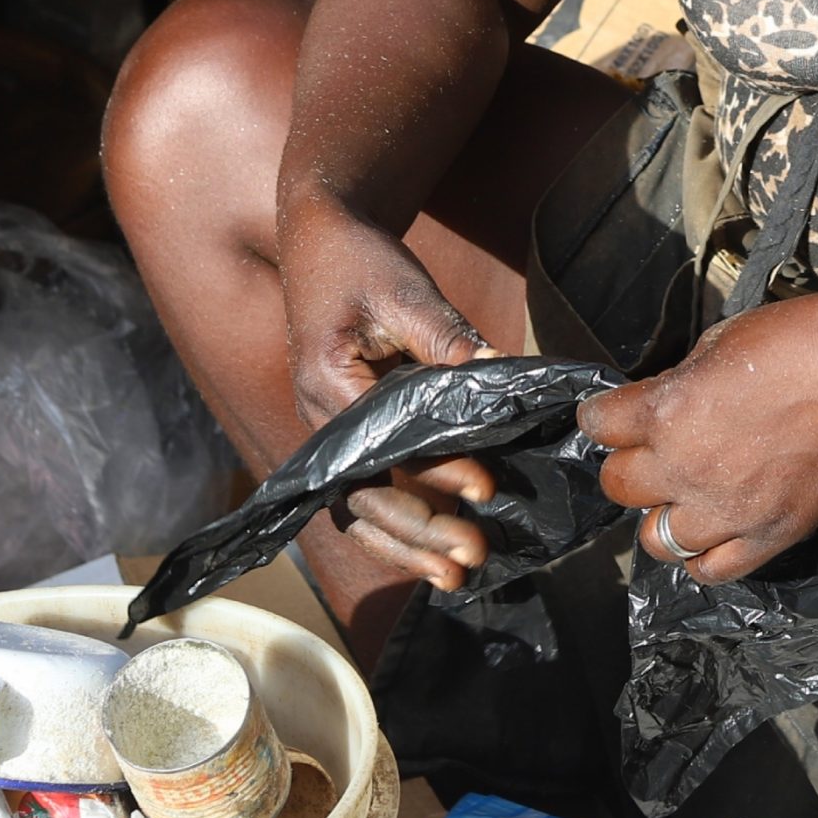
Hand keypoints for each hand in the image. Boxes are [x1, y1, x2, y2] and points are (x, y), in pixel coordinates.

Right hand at [275, 191, 506, 591]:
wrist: (322, 241)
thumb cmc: (362, 261)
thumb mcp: (405, 291)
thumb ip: (446, 338)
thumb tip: (497, 378)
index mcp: (327, 383)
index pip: (384, 447)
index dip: (434, 471)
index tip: (484, 487)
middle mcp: (321, 420)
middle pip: (364, 496)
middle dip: (419, 533)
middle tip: (474, 556)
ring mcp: (331, 432)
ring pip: (360, 508)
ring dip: (406, 546)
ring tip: (457, 577)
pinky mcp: (350, 434)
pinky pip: (369, 492)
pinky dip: (399, 526)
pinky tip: (438, 552)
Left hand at [578, 296, 817, 582]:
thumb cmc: (803, 339)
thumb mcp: (723, 338)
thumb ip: (682, 380)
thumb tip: (668, 399)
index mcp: (668, 412)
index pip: (599, 424)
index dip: (605, 416)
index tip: (615, 413)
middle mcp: (687, 469)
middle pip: (618, 485)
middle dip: (630, 463)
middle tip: (654, 449)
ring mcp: (728, 511)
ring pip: (656, 540)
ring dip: (663, 513)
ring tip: (685, 494)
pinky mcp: (769, 537)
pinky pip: (711, 569)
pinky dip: (703, 554)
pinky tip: (713, 529)